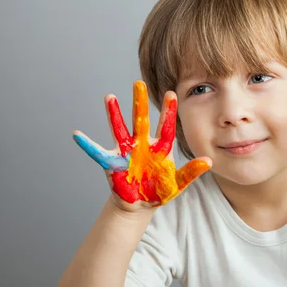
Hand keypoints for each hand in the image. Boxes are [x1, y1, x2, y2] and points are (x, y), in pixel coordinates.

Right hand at [73, 81, 211, 211]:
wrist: (140, 204)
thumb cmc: (159, 191)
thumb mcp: (177, 183)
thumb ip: (191, 172)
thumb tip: (209, 161)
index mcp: (160, 148)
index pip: (166, 127)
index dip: (168, 111)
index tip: (171, 93)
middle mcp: (143, 145)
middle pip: (141, 120)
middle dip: (139, 102)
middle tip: (138, 82)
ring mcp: (126, 151)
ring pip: (119, 129)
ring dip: (113, 114)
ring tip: (109, 97)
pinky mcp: (112, 162)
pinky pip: (98, 152)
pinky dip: (87, 145)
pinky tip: (77, 135)